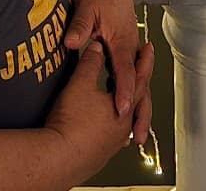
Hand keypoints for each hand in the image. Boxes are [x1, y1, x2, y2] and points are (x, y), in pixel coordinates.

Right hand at [44, 42, 132, 184]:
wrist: (57, 157)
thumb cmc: (71, 123)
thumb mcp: (81, 83)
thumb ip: (91, 62)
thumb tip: (97, 47)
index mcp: (125, 108)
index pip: (141, 78)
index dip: (145, 60)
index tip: (149, 50)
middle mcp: (124, 127)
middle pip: (139, 101)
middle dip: (140, 83)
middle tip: (142, 71)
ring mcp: (113, 143)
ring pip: (128, 121)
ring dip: (129, 107)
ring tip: (126, 99)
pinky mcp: (100, 154)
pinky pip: (114, 135)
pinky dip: (115, 123)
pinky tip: (109, 125)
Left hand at [65, 0, 152, 144]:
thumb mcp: (87, 7)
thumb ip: (80, 26)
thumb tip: (71, 43)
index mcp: (122, 42)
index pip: (123, 70)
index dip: (123, 91)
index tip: (122, 110)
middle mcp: (131, 51)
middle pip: (140, 86)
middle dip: (140, 112)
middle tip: (137, 138)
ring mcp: (130, 53)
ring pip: (140, 86)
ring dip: (140, 110)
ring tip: (136, 137)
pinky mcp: (126, 54)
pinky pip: (132, 81)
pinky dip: (133, 100)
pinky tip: (126, 117)